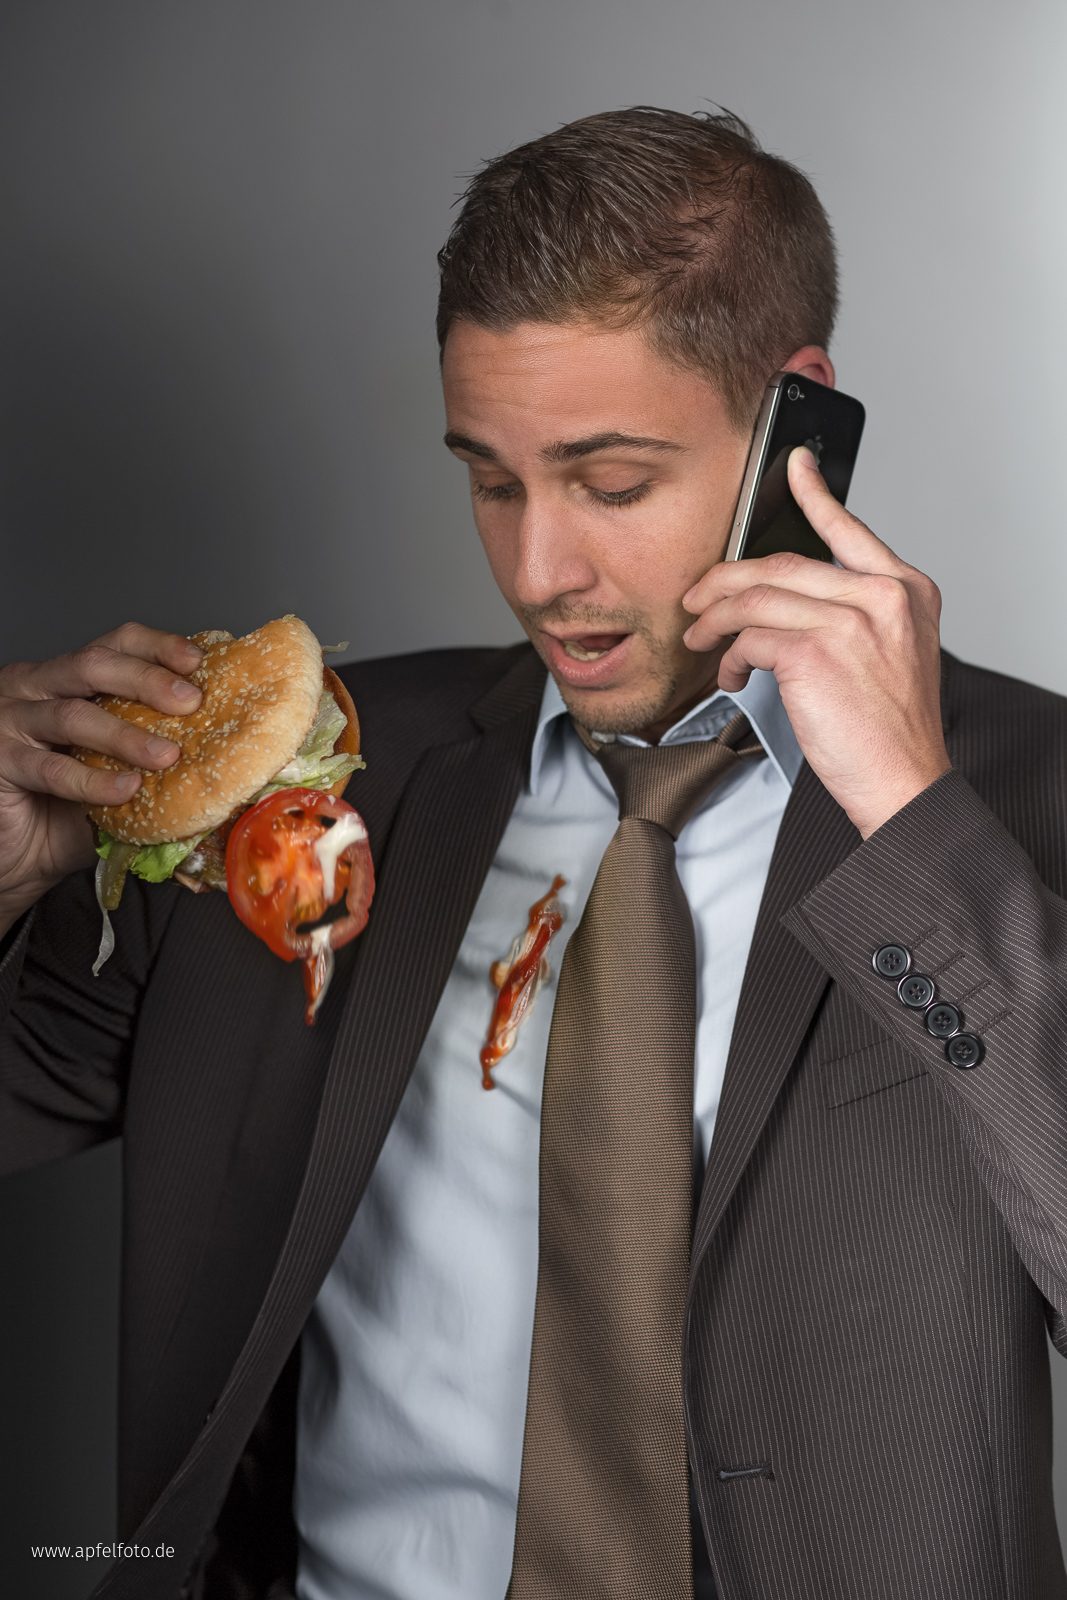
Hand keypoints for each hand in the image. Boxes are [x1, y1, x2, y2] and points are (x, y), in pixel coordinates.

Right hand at [0, 622, 203, 922]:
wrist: (13, 859)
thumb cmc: (64, 812)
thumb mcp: (115, 772)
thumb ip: (152, 755)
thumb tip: (227, 757)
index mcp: (66, 678)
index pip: (114, 644)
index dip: (157, 647)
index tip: (198, 661)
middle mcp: (33, 687)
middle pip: (93, 664)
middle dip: (147, 680)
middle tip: (191, 703)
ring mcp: (10, 720)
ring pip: (73, 714)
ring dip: (125, 734)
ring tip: (168, 755)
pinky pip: (51, 768)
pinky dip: (93, 780)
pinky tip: (126, 789)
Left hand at [681, 446, 950, 839]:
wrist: (905, 782)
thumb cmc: (891, 731)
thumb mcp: (892, 655)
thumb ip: (855, 615)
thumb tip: (783, 600)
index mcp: (905, 590)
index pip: (851, 529)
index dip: (817, 493)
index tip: (795, 464)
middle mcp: (882, 596)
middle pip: (782, 563)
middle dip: (725, 580)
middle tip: (696, 598)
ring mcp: (849, 621)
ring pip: (756, 598)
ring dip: (715, 620)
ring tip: (700, 640)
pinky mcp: (814, 653)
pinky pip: (749, 638)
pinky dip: (729, 657)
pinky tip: (730, 676)